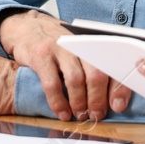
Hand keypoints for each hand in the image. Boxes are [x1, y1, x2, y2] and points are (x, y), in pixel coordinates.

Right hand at [0, 10, 130, 120]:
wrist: (26, 28)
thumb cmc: (57, 44)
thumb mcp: (78, 49)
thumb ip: (93, 67)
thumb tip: (112, 98)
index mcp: (93, 42)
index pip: (112, 65)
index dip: (118, 88)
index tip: (118, 106)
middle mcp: (78, 43)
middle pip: (96, 74)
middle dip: (98, 100)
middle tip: (96, 115)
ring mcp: (59, 48)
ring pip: (75, 80)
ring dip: (79, 103)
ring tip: (80, 115)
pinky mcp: (41, 55)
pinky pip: (52, 84)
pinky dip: (58, 103)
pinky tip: (62, 113)